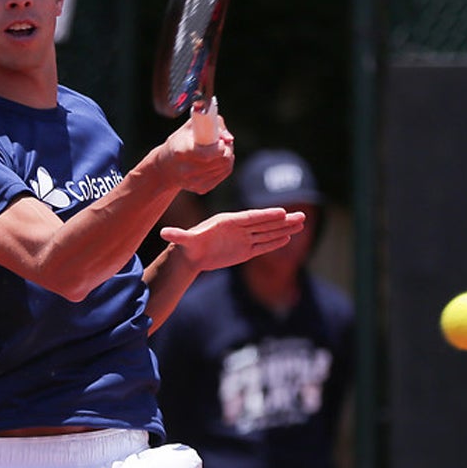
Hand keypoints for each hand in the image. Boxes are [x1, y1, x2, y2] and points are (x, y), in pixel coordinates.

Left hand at [160, 208, 306, 270]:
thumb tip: (164, 233)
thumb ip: (178, 235)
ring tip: (302, 223)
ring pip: (267, 233)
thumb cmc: (189, 245)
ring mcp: (244, 239)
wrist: (192, 255)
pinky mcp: (245, 250)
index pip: (251, 218)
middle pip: (265, 223)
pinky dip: (275, 242)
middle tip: (302, 216)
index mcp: (229, 221)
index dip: (267, 216)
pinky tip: (288, 238)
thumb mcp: (183, 241)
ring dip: (284, 229)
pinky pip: (263, 245)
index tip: (282, 213)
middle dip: (283, 220)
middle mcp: (239, 228)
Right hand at [161, 115, 233, 193]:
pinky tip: (217, 159)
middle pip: (221, 161)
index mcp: (181, 152)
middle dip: (227, 149)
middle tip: (223, 142)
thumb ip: (211, 124)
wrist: (167, 167)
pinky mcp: (201, 189)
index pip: (207, 155)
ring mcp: (193, 182)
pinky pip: (223, 174)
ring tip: (219, 149)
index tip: (220, 140)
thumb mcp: (190, 127)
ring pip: (225, 167)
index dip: (220, 146)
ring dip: (228, 156)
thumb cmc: (181, 142)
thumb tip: (229, 138)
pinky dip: (224, 166)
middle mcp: (186, 170)